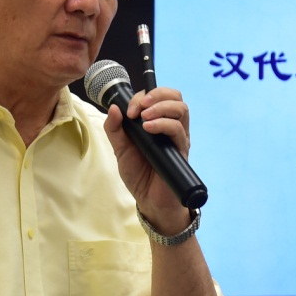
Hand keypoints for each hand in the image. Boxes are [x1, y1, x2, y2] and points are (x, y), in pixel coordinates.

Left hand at [102, 85, 192, 229]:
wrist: (149, 201)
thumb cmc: (138, 174)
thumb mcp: (120, 149)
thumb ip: (115, 129)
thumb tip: (113, 107)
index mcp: (157, 122)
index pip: (157, 96)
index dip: (142, 96)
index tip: (128, 110)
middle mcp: (170, 127)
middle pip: (175, 96)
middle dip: (157, 94)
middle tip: (140, 107)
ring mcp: (178, 138)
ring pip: (181, 109)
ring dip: (161, 107)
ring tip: (144, 118)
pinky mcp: (181, 151)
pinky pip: (179, 130)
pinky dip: (164, 124)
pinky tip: (149, 129)